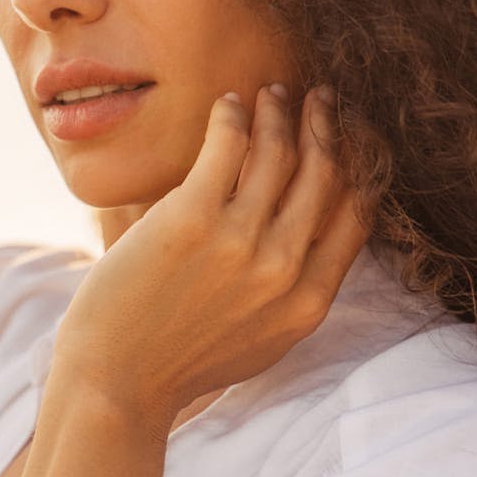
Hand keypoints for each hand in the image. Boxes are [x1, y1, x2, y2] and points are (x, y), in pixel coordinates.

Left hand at [53, 85, 372, 440]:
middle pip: (325, 173)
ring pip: (278, 152)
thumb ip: (293, 292)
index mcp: (308, 302)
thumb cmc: (181, 360)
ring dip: (279, 111)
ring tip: (271, 93)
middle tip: (320, 97)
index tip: (351, 135)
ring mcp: (239, 243)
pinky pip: (226, 146)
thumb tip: (310, 234)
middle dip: (327, 125)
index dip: (361, 164)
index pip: (357, 214)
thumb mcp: (262, 339)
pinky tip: (228, 104)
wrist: (116, 383)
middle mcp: (283, 270)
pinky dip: (233, 116)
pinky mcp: (190, 219)